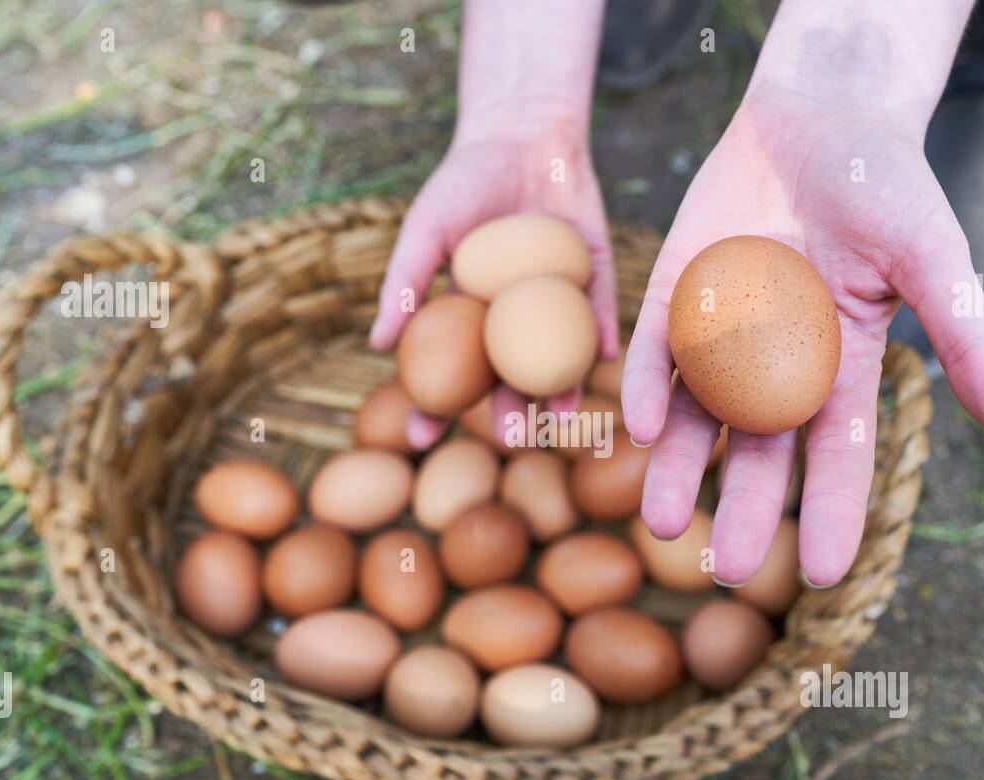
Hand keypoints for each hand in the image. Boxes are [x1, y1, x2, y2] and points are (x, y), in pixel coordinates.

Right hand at [370, 118, 617, 447]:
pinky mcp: (597, 282)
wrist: (523, 137)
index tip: (421, 439)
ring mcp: (557, 307)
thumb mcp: (426, 229)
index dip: (433, 409)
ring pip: (559, 362)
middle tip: (507, 436)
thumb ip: (403, 283)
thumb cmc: (463, 183)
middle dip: (507, 414)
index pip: (447, 375)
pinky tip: (605, 357)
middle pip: (508, 381)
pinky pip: (602, 317)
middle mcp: (514, 323)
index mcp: (469, 318)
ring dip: (561, 392)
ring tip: (561, 418)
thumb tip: (378, 346)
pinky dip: (604, 337)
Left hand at [622, 96, 983, 587]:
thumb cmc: (888, 187)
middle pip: (759, 453)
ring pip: (695, 418)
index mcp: (842, 369)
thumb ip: (970, 343)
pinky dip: (646, 387)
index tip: (825, 575)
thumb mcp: (934, 262)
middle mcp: (776, 368)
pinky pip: (655, 354)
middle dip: (745, 511)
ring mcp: (720, 338)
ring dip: (676, 469)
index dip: (834, 513)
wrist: (816, 117)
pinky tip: (639, 424)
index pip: (839, 456)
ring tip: (661, 522)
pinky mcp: (674, 300)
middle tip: (725, 570)